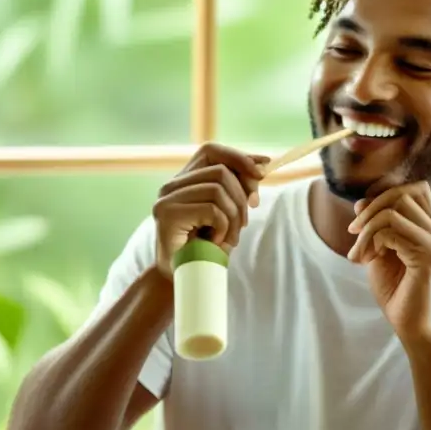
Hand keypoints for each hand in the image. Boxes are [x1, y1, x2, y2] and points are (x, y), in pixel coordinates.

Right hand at [152, 143, 269, 277]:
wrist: (184, 278)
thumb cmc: (207, 247)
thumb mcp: (229, 212)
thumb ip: (239, 188)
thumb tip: (263, 163)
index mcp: (185, 180)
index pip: (212, 151)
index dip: (239, 158)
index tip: (263, 172)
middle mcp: (172, 185)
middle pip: (221, 171)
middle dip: (242, 197)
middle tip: (243, 224)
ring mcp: (167, 198)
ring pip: (218, 189)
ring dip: (233, 217)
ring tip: (228, 237)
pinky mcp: (167, 214)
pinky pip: (212, 210)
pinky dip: (223, 228)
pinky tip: (215, 242)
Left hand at [346, 181, 430, 343]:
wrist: (416, 332)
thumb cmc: (399, 297)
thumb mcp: (382, 256)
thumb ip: (376, 230)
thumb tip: (361, 202)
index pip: (416, 190)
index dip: (385, 196)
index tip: (363, 221)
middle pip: (406, 192)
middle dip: (372, 207)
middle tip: (354, 231)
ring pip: (395, 210)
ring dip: (368, 227)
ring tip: (358, 252)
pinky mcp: (428, 258)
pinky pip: (391, 231)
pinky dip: (371, 241)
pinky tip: (366, 260)